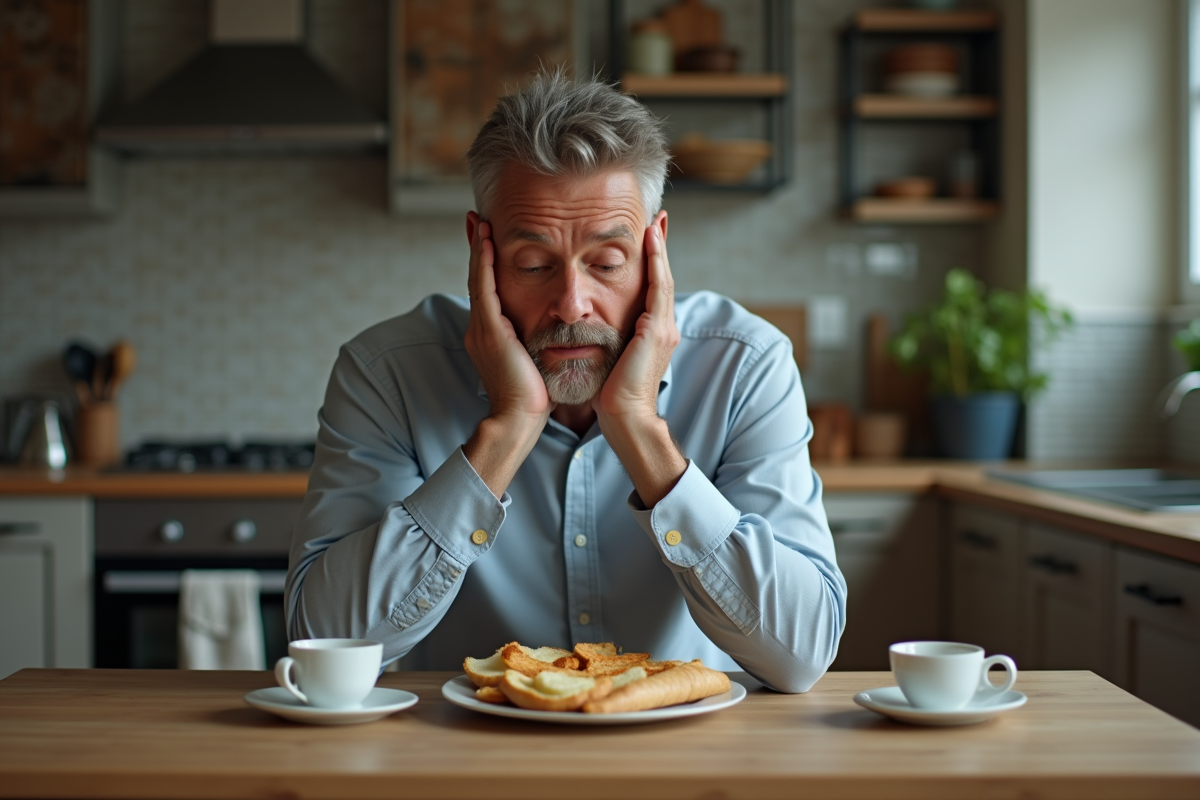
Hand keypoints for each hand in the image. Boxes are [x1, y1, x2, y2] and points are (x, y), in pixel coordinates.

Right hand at [462, 213, 551, 497]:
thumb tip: (553, 333)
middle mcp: (481, 328)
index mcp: (490, 335)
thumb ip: (536, 342)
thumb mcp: (534, 362)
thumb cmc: (534, 398)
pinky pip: (484, 289)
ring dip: (478, 248)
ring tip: (479, 221)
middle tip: (477, 219)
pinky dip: (484, 264)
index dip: (486, 264)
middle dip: (476, 248)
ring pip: (477, 279)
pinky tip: (487, 243)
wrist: (519, 421)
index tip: (487, 239)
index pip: (487, 290)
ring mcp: (482, 329)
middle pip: (477, 278)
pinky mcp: (489, 332)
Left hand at [592, 217, 679, 424]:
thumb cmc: (612, 396)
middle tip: (659, 218)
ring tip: (656, 222)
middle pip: (664, 277)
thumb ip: (609, 339)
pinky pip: (659, 288)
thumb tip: (590, 327)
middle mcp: (664, 327)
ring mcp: (663, 328)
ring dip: (660, 248)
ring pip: (664, 278)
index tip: (648, 236)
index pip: (654, 289)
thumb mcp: (611, 358)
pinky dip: (657, 263)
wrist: (625, 418)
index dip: (653, 262)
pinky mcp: (656, 331)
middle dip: (661, 247)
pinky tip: (651, 242)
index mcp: (653, 333)